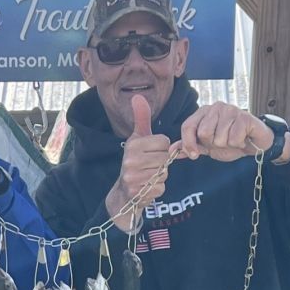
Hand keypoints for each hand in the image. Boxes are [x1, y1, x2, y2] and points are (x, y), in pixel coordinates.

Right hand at [106, 95, 171, 232]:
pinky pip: (161, 188)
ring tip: (148, 175)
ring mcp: (133, 178)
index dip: (162, 148)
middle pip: (165, 158)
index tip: (151, 152)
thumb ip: (141, 118)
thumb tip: (138, 97)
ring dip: (160, 176)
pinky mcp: (138, 193)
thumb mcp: (137, 139)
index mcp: (132, 144)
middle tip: (150, 165)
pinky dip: (157, 188)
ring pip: (164, 173)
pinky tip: (147, 187)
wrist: (123, 191)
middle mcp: (130, 160)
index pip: (164, 142)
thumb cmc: (135, 161)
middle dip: (162, 163)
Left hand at [172, 103, 274, 162]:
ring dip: (226, 144)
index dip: (188, 143)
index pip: (187, 126)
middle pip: (203, 133)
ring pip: (219, 137)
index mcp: (203, 112)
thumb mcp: (206, 147)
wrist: (253, 144)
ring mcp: (231, 110)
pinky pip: (233, 138)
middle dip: (212, 144)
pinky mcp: (244, 116)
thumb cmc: (229, 143)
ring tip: (233, 139)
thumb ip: (189, 146)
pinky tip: (242, 138)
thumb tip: (172, 150)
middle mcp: (216, 107)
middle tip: (222, 141)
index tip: (195, 155)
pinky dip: (238, 143)